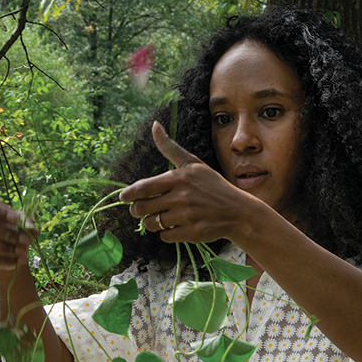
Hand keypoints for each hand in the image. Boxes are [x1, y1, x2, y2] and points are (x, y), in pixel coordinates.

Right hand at [0, 196, 38, 271]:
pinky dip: (3, 261)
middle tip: (26, 240)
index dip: (0, 212)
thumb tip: (34, 230)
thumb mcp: (18, 221)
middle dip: (7, 234)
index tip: (17, 219)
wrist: (4, 245)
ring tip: (23, 252)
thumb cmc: (10, 226)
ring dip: (5, 249)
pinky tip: (17, 261)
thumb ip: (26, 222)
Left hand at [119, 122, 249, 244]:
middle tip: (139, 210)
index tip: (123, 198)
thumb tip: (155, 125)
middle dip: (136, 210)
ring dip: (152, 222)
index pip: (143, 188)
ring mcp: (187, 216)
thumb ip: (170, 148)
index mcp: (179, 178)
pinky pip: (166, 236)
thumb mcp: (193, 164)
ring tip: (160, 217)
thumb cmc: (212, 186)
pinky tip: (176, 225)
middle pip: (143, 208)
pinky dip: (167, 233)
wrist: (238, 211)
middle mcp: (182, 197)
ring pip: (153, 224)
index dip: (128, 194)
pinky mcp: (192, 232)